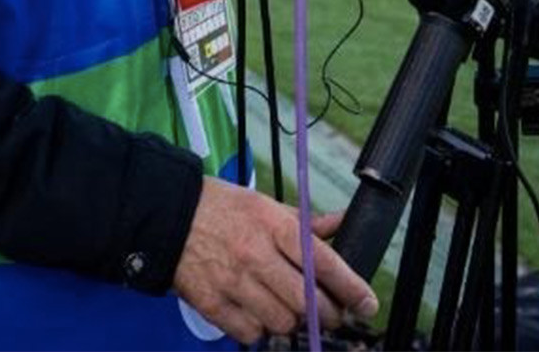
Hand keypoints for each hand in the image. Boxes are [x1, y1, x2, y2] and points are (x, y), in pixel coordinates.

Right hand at [172, 177, 377, 344]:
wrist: (170, 216)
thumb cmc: (223, 208)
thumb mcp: (266, 204)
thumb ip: (305, 222)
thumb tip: (342, 223)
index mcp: (273, 225)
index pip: (323, 262)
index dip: (351, 287)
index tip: (368, 303)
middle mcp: (256, 254)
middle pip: (307, 302)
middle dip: (326, 313)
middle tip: (328, 310)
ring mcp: (233, 282)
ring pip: (282, 322)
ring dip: (291, 320)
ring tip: (286, 306)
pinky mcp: (212, 304)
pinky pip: (250, 334)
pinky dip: (259, 328)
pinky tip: (256, 311)